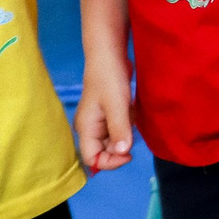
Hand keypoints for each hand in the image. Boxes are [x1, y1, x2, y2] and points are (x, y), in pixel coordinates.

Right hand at [74, 54, 136, 171]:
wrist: (109, 56)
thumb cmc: (109, 79)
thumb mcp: (117, 105)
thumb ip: (119, 130)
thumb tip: (123, 153)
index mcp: (86, 129)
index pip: (92, 159)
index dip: (110, 162)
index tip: (129, 154)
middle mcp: (90, 128)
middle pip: (104, 152)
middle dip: (121, 147)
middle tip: (132, 131)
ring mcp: (99, 121)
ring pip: (114, 140)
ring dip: (125, 134)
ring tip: (130, 116)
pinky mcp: (108, 114)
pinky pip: (119, 128)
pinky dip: (127, 124)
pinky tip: (131, 110)